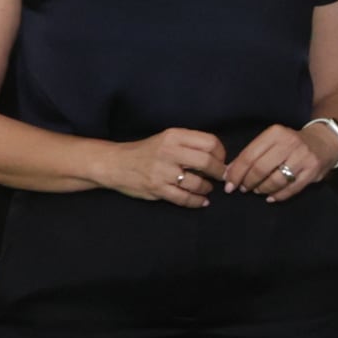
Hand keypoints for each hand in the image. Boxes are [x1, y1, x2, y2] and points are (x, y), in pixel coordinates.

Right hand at [108, 127, 226, 206]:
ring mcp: (162, 171)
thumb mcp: (167, 139)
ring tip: (207, 188)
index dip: (221, 153)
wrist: (116, 163)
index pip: (210, 142)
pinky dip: (197, 201)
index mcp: (174, 136)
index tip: (221, 160)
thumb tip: (219, 157)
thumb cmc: (146, 151)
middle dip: (219, 172)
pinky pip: (184, 198)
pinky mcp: (157, 189)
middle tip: (221, 177)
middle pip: (207, 162)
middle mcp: (169, 152)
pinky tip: (202, 201)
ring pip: (198, 183)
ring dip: (207, 188)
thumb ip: (190, 144)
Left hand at [227, 120, 337, 201]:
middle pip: (260, 169)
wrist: (324, 141)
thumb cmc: (291, 143)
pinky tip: (271, 197)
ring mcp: (302, 158)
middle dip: (248, 182)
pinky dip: (278, 196)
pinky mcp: (312, 172)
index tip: (229, 184)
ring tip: (258, 191)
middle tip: (244, 189)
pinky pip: (291, 189)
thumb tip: (229, 173)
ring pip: (275, 180)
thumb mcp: (272, 141)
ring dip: (262, 189)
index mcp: (275, 133)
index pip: (249, 156)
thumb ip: (252, 154)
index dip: (236, 173)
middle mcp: (289, 143)